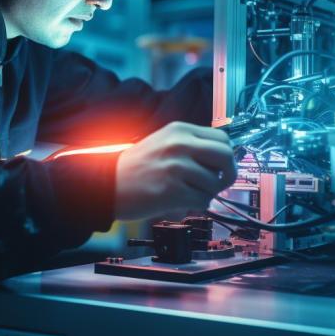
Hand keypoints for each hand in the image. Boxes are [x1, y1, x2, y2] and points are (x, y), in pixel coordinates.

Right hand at [114, 121, 236, 220]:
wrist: (106, 184)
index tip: (224, 167)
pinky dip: (196, 205)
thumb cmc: (135, 167)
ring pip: (215, 183)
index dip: (228, 155)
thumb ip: (192, 145)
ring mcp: (176, 167)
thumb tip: (224, 157)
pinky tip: (180, 202)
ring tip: (189, 192)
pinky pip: (202, 201)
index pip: (222, 138)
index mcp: (180, 130)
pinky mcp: (172, 190)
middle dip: (228, 173)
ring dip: (207, 193)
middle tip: (220, 183)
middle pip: (226, 156)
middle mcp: (180, 144)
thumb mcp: (164, 142)